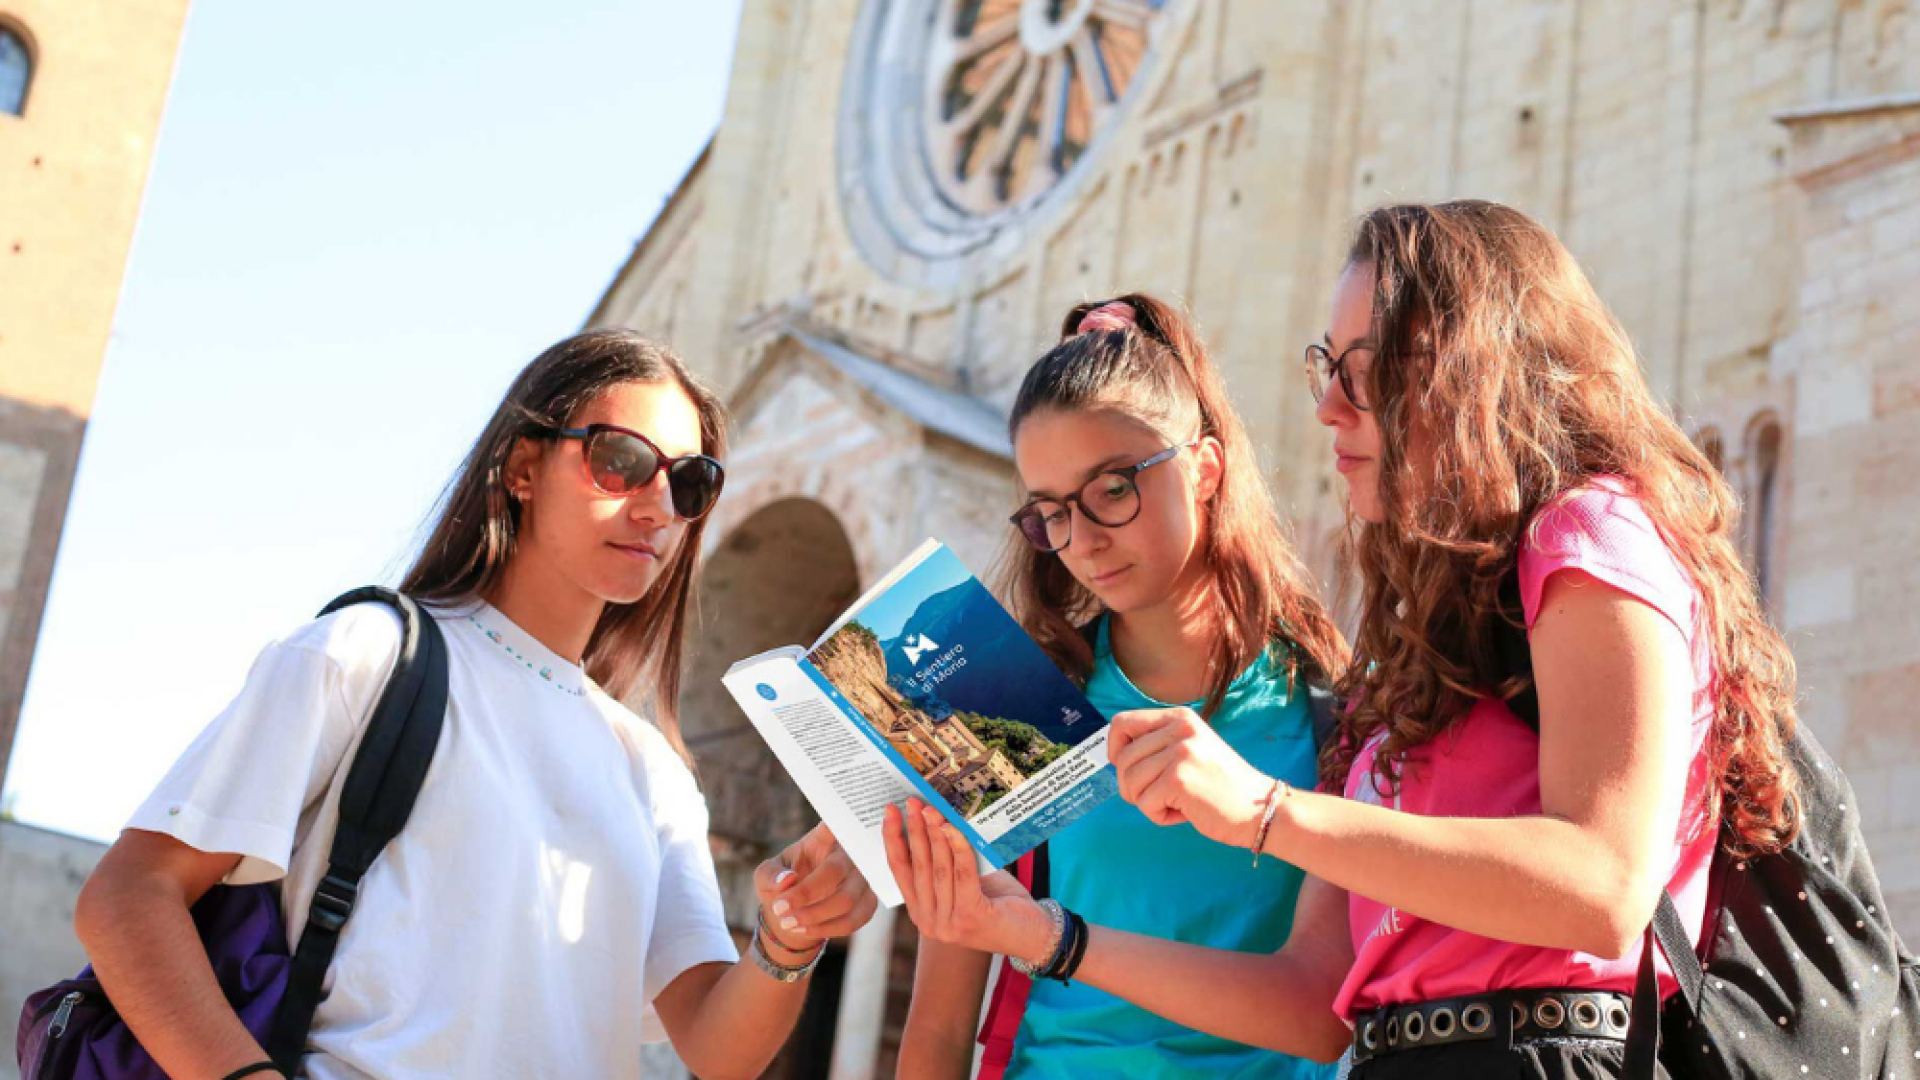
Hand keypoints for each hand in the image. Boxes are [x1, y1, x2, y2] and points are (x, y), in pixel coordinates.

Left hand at [754, 823, 878, 957]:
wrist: (795, 911)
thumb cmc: (781, 884)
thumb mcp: (765, 876)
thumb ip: (770, 875)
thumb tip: (787, 880)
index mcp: (821, 840)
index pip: (831, 828)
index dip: (834, 825)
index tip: (830, 824)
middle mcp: (847, 855)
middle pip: (835, 871)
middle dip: (806, 894)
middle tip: (779, 909)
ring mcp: (862, 879)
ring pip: (846, 900)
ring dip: (814, 916)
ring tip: (788, 923)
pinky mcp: (868, 903)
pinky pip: (853, 920)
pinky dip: (826, 929)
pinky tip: (803, 930)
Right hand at [882, 799, 1051, 963]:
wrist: (1033, 935)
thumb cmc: (998, 902)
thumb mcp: (965, 881)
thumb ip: (947, 861)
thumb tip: (935, 818)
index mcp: (921, 913)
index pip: (899, 871)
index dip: (892, 839)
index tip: (890, 811)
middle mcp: (929, 923)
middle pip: (917, 867)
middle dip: (913, 830)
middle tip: (912, 803)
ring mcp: (948, 924)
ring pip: (938, 868)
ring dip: (934, 834)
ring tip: (932, 809)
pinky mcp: (970, 918)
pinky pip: (962, 874)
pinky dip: (958, 848)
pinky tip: (954, 828)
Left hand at [1107, 707, 1275, 848]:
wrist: (1262, 808)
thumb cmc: (1222, 785)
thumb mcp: (1191, 748)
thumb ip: (1158, 744)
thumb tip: (1113, 754)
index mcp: (1179, 717)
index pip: (1121, 722)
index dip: (1115, 749)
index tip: (1129, 768)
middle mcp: (1179, 729)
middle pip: (1122, 758)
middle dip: (1132, 786)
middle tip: (1158, 796)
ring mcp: (1179, 752)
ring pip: (1129, 782)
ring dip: (1146, 802)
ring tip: (1175, 803)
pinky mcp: (1179, 780)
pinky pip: (1144, 803)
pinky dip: (1159, 816)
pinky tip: (1184, 813)